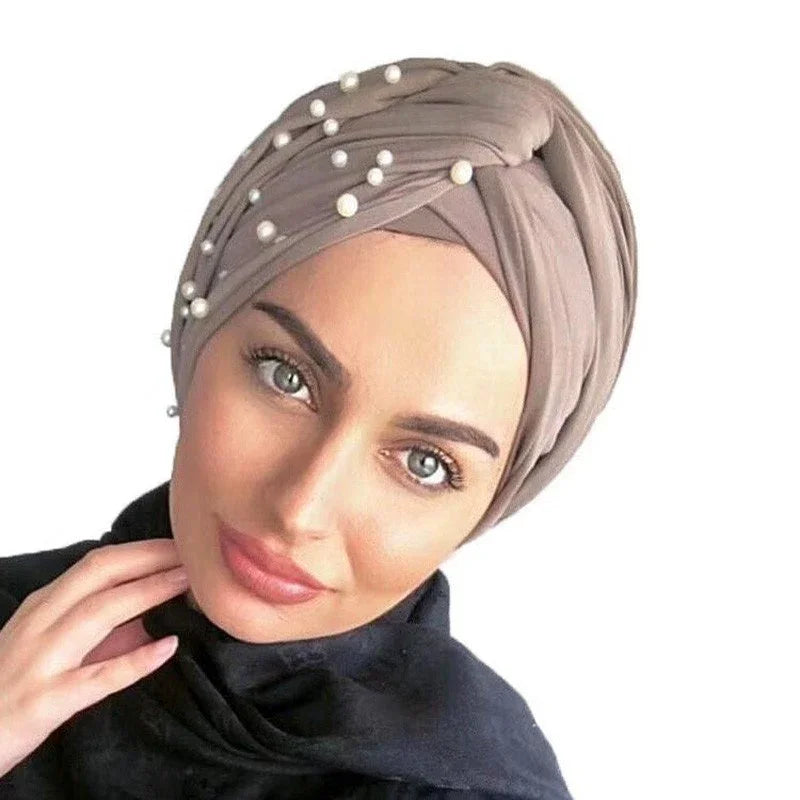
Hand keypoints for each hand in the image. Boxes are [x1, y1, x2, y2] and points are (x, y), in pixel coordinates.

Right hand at [0, 539, 188, 776]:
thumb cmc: (11, 685)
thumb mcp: (50, 642)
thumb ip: (100, 624)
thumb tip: (159, 607)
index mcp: (44, 606)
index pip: (99, 563)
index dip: (144, 550)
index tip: (183, 544)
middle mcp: (41, 625)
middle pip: (99, 575)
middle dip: (151, 558)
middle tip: (195, 555)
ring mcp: (41, 662)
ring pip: (98, 614)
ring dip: (149, 593)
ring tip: (188, 584)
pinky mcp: (46, 701)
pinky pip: (97, 678)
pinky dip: (135, 661)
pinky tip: (169, 647)